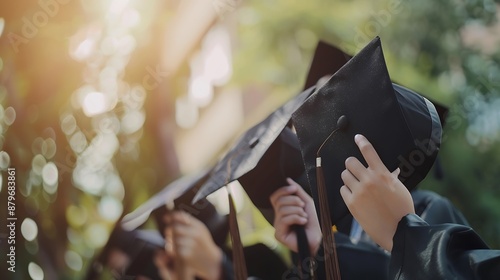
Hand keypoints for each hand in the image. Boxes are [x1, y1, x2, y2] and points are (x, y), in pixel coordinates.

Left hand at [164, 211, 221, 279]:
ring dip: (171, 242)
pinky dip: (173, 251)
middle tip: (168, 233)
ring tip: (173, 244)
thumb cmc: (202, 243)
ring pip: (174, 240)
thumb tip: (170, 216)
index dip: (171, 216)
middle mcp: (195, 234)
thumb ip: (188, 222)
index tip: (165, 218)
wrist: (211, 261)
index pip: (181, 216)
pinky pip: (174, 250)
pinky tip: (176, 252)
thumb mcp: (199, 230)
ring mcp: (192, 245)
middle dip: (169, 230)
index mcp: (198, 226)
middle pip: (175, 228)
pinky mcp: (187, 255)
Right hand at [270, 178, 321, 255]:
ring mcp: (278, 226)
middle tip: (302, 206)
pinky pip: (283, 219)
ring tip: (304, 217)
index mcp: (283, 210)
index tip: (294, 189)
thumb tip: (288, 180)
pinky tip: (303, 222)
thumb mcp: (306, 202)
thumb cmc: (314, 222)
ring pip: (282, 210)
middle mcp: (278, 217)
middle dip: (293, 201)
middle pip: (278, 201)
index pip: (275, 197)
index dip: (283, 190)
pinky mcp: (279, 234)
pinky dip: (296, 218)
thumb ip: (297, 191)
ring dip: (297, 211)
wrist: (319, 238)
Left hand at [339, 134, 414, 250]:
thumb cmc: (403, 210)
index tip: (357, 137)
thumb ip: (390, 177)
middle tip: (356, 170)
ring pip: (344, 175)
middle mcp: (369, 180)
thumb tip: (389, 170)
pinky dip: (347, 191)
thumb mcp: (400, 188)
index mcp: (383, 174)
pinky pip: (343, 189)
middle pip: (350, 162)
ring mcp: (359, 192)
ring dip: (349, 178)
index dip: (362, 142)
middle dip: (352, 165)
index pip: (369, 151)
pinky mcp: (351, 203)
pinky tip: (354, 196)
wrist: (399, 231)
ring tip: (356, 184)